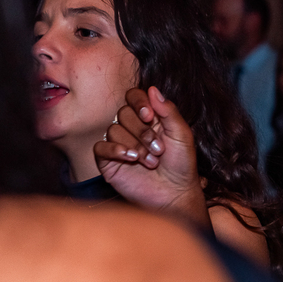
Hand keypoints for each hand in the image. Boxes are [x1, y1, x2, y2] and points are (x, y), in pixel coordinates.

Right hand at [94, 86, 208, 228]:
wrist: (174, 193)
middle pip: (123, 113)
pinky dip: (114, 150)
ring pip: (113, 130)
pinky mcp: (108, 161)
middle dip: (142, 131)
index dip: (139, 102)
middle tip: (158, 149)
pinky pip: (100, 147)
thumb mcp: (182, 134)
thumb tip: (152, 88)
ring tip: (150, 161)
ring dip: (134, 145)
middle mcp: (132, 128)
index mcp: (149, 118)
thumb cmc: (181, 164)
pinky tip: (130, 158)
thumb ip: (169, 111)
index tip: (150, 116)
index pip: (134, 96)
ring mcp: (119, 144)